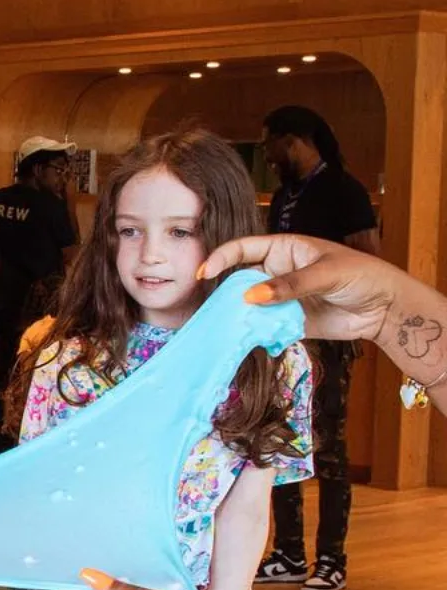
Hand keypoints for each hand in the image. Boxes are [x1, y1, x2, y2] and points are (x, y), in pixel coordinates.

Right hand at [200, 234, 406, 342]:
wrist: (385, 309)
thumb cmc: (362, 276)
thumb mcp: (327, 273)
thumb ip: (290, 285)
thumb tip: (250, 297)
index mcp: (283, 250)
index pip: (243, 249)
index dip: (222, 258)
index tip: (206, 273)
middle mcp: (276, 273)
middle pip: (239, 280)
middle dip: (225, 294)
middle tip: (214, 309)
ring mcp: (279, 299)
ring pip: (248, 307)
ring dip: (238, 317)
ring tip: (228, 327)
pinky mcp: (286, 322)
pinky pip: (262, 327)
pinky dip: (253, 335)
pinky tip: (250, 340)